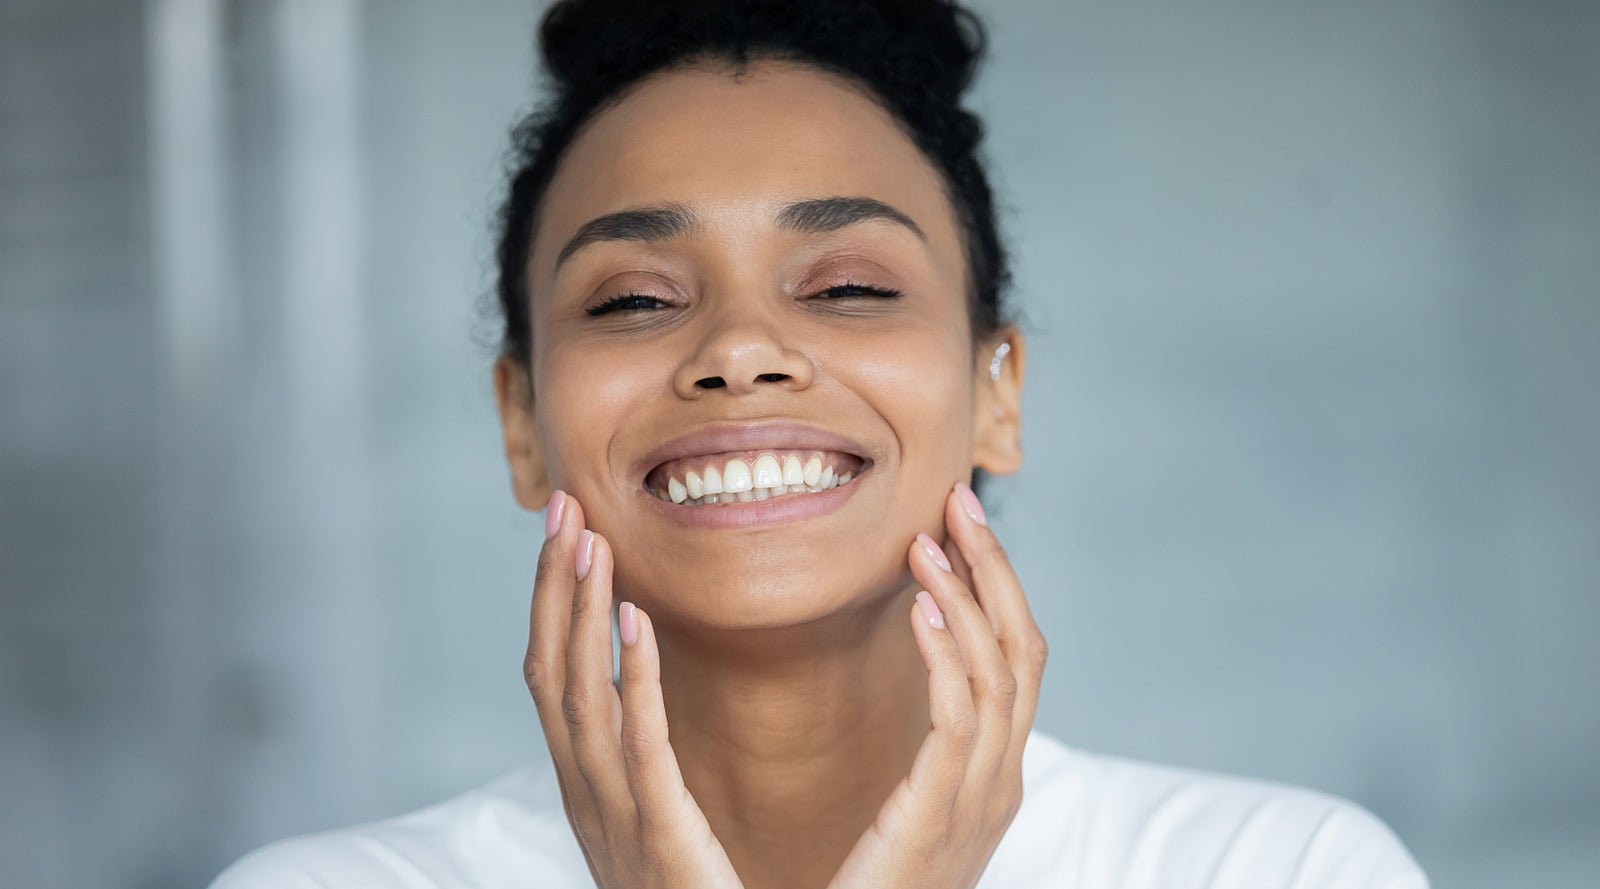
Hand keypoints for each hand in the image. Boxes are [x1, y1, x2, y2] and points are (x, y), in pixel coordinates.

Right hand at [524, 491, 744, 888]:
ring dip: (580, 612)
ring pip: (578, 697)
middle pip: (549, 672)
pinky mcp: (656, 835)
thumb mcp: (649, 821)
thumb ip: (641, 759)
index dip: (552, 602)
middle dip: (553, 588)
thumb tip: (638, 687)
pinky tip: (637, 621)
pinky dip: (631, 678)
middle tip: (563, 510)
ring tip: (591, 542)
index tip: (566, 532)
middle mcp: (583, 795)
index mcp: (585, 786)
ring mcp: (611, 817)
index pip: (552, 676)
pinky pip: (637, 745)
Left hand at [826, 482, 1048, 888]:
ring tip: (928, 541)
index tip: (957, 523)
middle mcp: (1002, 781)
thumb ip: (925, 755)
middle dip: (995, 570)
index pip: (1016, 658)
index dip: (995, 586)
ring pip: (1001, 673)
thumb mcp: (911, 813)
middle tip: (959, 500)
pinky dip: (948, 656)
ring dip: (967, 597)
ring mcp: (982, 801)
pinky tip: (921, 608)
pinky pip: (959, 721)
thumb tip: (917, 683)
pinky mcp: (944, 816)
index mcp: (994, 775)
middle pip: (1023, 651)